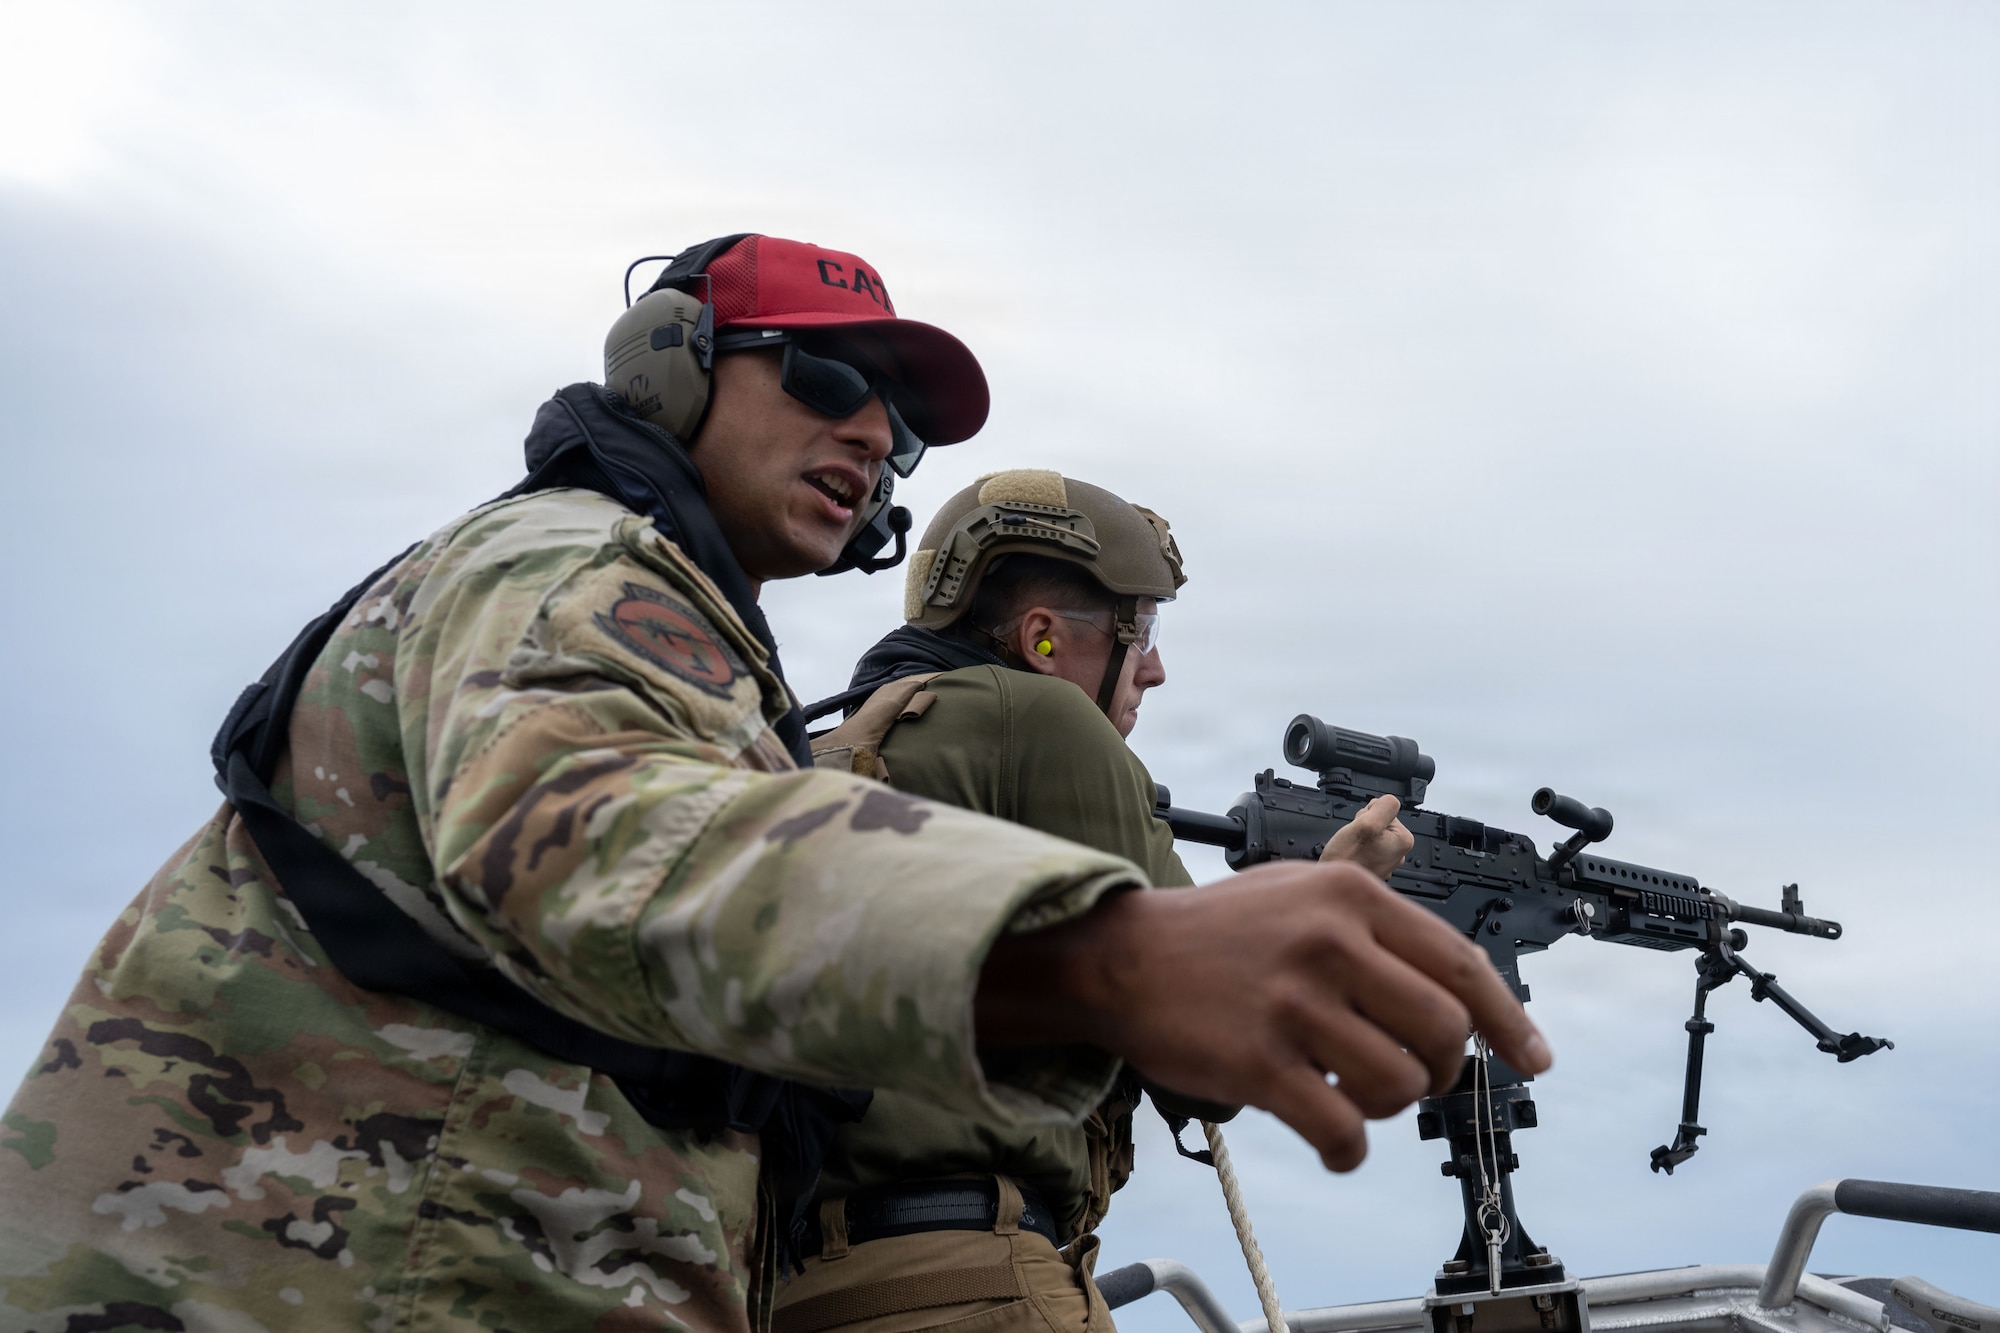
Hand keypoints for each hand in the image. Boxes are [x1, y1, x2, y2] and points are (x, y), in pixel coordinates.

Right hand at [976, 859, 1549, 1171]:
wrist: (1119, 957)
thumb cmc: (1218, 930)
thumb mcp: (1302, 890)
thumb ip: (1379, 925)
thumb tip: (1465, 984)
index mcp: (1350, 896)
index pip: (1462, 964)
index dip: (1510, 1020)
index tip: (1533, 1057)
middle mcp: (1330, 942)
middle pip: (1444, 1030)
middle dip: (1443, 1069)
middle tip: (1416, 1078)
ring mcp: (1294, 1004)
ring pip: (1400, 1085)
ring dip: (1388, 1107)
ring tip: (1353, 1096)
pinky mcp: (1258, 1063)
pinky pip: (1341, 1130)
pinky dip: (1350, 1151)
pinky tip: (1336, 1144)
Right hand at [1320, 794, 1413, 878]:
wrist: (1332, 885)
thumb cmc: (1347, 859)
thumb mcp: (1367, 823)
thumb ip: (1383, 807)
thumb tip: (1388, 801)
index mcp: (1403, 840)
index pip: (1386, 810)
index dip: (1369, 815)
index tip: (1362, 827)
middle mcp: (1399, 852)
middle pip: (1380, 822)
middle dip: (1364, 825)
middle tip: (1355, 838)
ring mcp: (1386, 861)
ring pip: (1371, 834)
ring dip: (1359, 836)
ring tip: (1351, 847)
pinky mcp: (1373, 867)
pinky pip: (1365, 847)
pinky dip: (1356, 847)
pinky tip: (1351, 854)